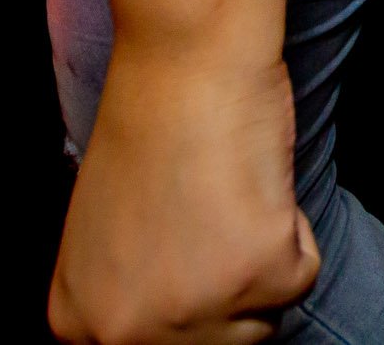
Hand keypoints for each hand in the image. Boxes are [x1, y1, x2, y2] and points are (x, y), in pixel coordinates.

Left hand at [48, 54, 317, 343]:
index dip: (190, 299)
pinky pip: (303, 274)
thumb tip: (175, 322)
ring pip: (264, 320)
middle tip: (207, 218)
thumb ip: (130, 294)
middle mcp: (125, 335)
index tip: (191, 260)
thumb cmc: (150, 131)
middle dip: (229, 286)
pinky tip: (253, 187)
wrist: (185, 65)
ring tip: (226, 199)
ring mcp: (189, 311)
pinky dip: (294, 229)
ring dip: (262, 259)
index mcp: (79, 325)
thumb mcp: (106, 238)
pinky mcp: (255, 274)